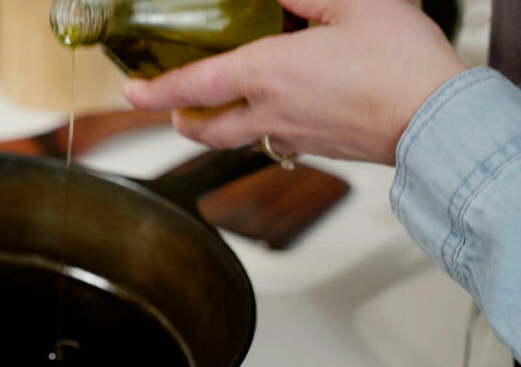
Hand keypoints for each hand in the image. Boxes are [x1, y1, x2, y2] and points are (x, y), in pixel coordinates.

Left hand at [122, 0, 467, 164]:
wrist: (438, 120)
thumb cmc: (399, 63)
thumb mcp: (352, 4)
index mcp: (267, 74)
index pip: (193, 87)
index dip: (155, 93)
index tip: (130, 93)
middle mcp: (270, 113)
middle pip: (205, 129)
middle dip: (179, 119)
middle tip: (170, 108)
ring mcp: (292, 137)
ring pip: (237, 141)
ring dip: (216, 129)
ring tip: (215, 112)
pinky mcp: (316, 151)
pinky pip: (272, 144)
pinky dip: (259, 131)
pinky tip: (276, 113)